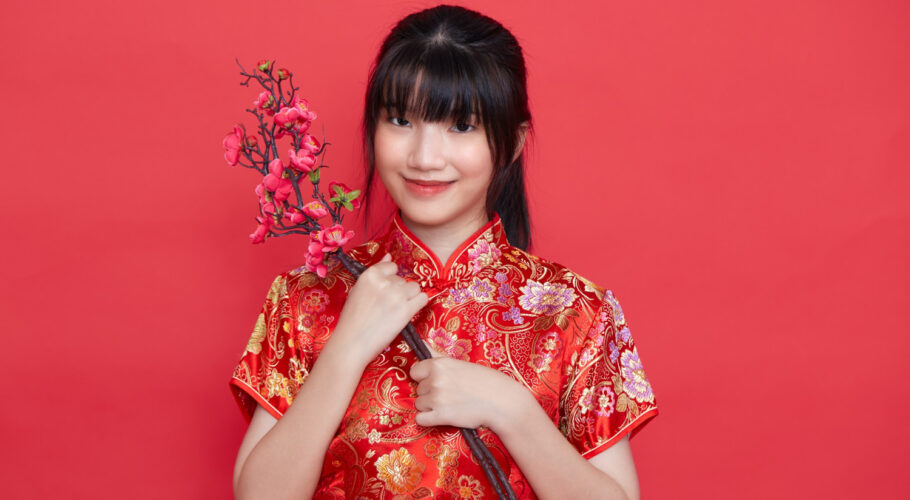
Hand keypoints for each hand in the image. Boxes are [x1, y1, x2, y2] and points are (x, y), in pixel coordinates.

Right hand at [330, 253, 428, 366]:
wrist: (351, 343)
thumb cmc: (352, 319)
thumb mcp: (358, 290)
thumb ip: (375, 272)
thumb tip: (389, 255)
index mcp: (370, 275)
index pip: (392, 266)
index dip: (390, 280)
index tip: (385, 292)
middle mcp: (384, 282)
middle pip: (403, 279)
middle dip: (399, 291)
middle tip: (387, 306)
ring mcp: (396, 296)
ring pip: (415, 287)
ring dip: (410, 297)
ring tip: (397, 310)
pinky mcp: (406, 310)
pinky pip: (423, 298)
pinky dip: (418, 304)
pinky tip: (407, 312)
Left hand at [409, 343, 531, 431]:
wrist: (502, 402)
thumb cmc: (485, 381)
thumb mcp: (461, 363)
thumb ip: (438, 356)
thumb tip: (421, 343)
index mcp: (439, 364)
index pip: (415, 371)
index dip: (424, 378)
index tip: (436, 381)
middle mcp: (435, 380)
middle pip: (418, 389)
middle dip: (430, 393)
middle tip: (450, 395)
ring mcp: (436, 398)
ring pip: (419, 405)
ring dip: (430, 407)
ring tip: (450, 405)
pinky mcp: (440, 416)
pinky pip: (421, 419)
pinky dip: (429, 420)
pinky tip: (443, 416)